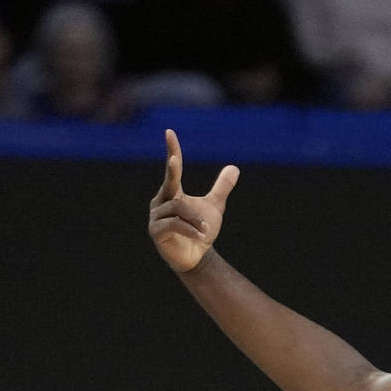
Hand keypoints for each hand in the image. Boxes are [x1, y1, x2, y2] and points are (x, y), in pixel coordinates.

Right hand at [149, 129, 239, 276]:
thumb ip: (221, 188)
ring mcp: (155, 216)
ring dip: (195, 220)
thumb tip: (234, 167)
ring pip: (178, 208)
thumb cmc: (201, 231)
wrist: (197, 258)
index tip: (169, 132)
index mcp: (171, 193)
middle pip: (171, 184)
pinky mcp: (156, 231)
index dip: (171, 150)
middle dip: (172, 171)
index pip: (172, 169)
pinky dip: (190, 229)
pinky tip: (200, 236)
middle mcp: (160, 201)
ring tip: (205, 231)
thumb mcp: (214, 207)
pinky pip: (174, 224)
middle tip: (174, 160)